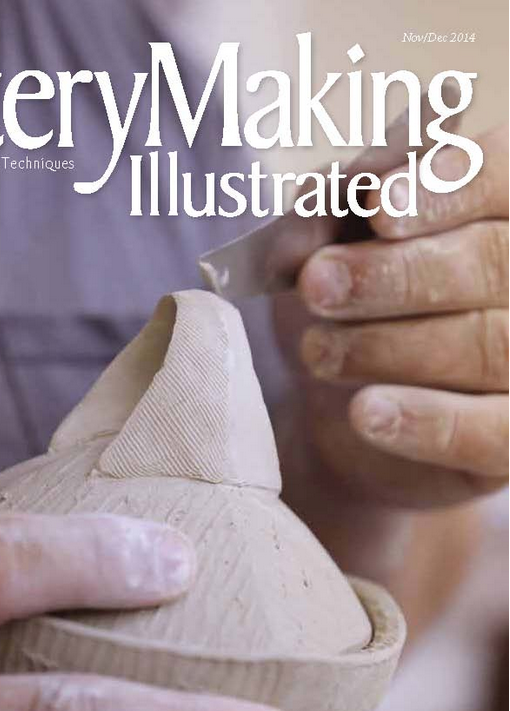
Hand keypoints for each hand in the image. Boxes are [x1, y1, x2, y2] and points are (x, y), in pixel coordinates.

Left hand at [275, 124, 507, 508]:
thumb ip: (345, 209)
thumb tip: (332, 192)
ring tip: (318, 351)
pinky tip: (366, 413)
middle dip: (397, 274)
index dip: (449, 189)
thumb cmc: (356, 311)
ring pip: (490, 345)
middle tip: (318, 284)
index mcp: (507, 216)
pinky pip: (493, 432)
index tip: (379, 208)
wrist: (352, 417)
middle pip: (493, 264)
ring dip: (390, 346)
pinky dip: (429, 422)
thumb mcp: (342, 248)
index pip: (505, 180)